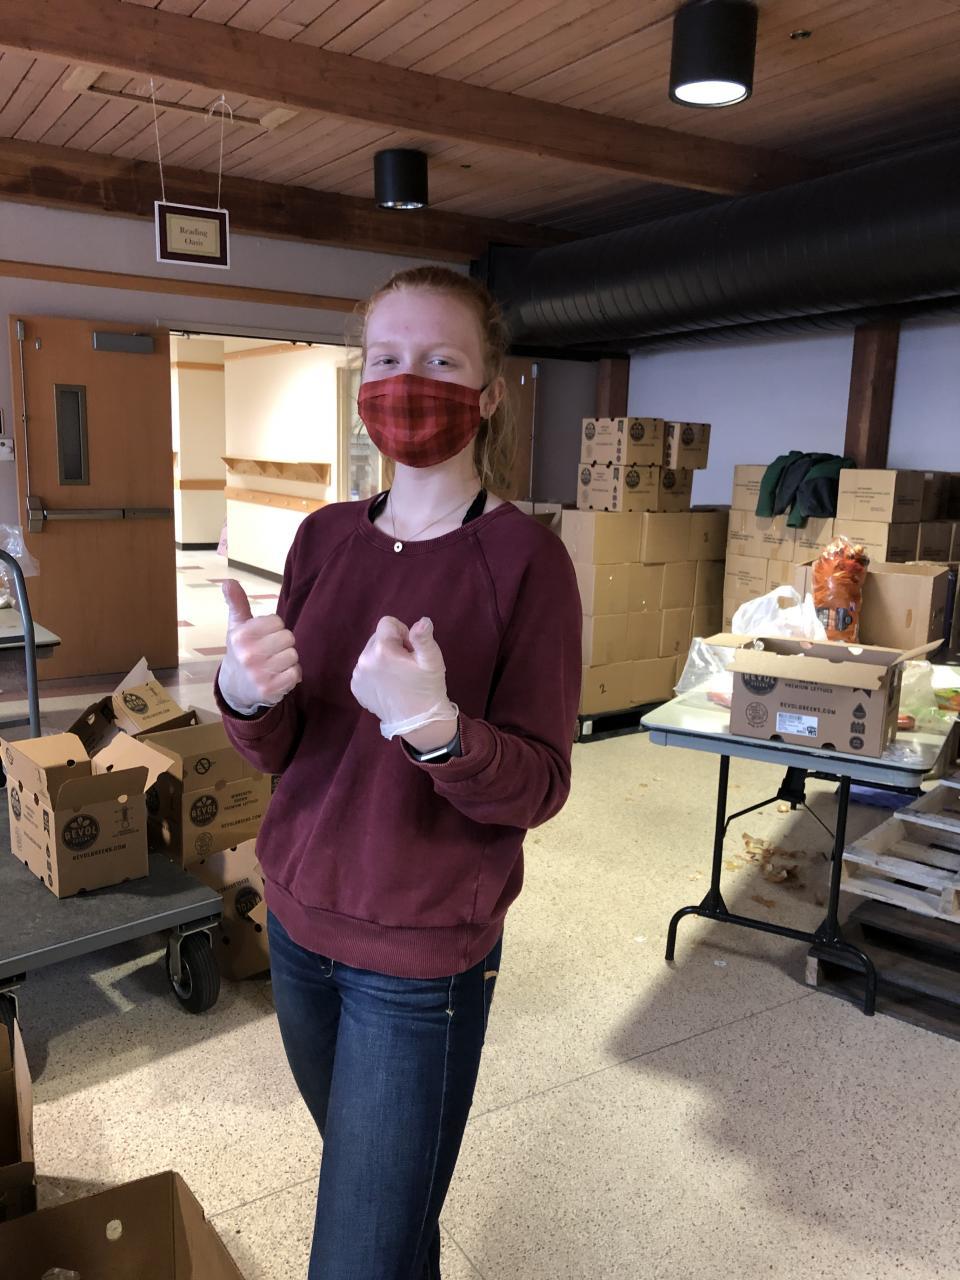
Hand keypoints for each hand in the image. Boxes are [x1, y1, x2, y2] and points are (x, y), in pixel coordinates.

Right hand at [219, 580, 301, 712]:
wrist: (235, 687)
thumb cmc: (241, 650)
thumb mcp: (237, 626)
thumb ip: (237, 602)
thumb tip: (228, 581)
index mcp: (240, 635)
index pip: (277, 621)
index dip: (275, 628)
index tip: (264, 637)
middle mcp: (247, 654)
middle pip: (288, 637)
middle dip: (283, 643)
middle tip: (271, 651)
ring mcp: (258, 673)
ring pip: (293, 655)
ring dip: (288, 660)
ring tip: (274, 664)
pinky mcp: (269, 689)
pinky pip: (296, 674)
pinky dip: (292, 675)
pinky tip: (278, 676)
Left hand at [351, 616, 457, 741]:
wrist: (420, 721)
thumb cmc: (428, 688)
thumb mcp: (432, 660)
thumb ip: (423, 638)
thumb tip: (423, 620)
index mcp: (382, 649)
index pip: (388, 623)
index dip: (403, 634)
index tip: (411, 651)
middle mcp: (364, 660)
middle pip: (378, 637)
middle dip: (392, 646)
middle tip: (406, 665)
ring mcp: (357, 676)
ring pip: (371, 653)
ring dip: (383, 659)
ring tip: (398, 677)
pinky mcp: (356, 687)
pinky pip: (365, 669)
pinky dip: (376, 673)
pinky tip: (389, 686)